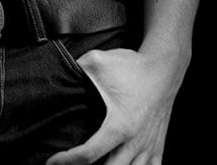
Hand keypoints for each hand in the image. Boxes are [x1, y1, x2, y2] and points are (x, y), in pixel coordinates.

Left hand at [45, 47, 183, 164]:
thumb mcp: (98, 61)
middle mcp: (135, 142)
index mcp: (119, 126)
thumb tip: (57, 73)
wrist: (164, 68)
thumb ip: (77, 69)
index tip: (52, 161)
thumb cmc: (132, 66)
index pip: (89, 154)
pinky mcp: (158, 146)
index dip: (67, 161)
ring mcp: (149, 146)